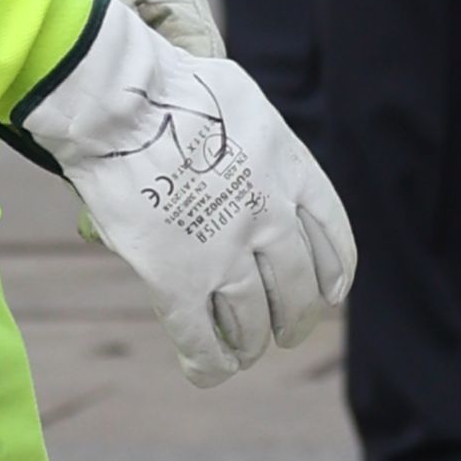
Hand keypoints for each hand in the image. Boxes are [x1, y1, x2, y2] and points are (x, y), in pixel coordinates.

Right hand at [17, 3, 352, 383]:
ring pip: (254, 323)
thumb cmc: (177, 91)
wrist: (125, 105)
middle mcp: (270, 217)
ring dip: (252, 343)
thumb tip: (254, 167)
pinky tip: (210, 369)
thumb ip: (262, 148)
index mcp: (291, 170)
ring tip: (247, 351)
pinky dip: (210, 362)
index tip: (334, 292)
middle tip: (287, 332)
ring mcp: (225, 253)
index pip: (332, 235)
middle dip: (296, 319)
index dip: (335, 272)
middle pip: (299, 290)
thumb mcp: (248, 108)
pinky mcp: (177, 281)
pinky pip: (202, 340)